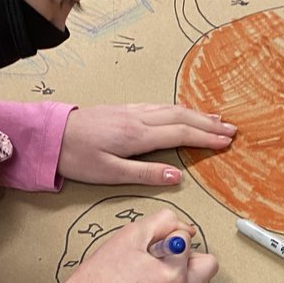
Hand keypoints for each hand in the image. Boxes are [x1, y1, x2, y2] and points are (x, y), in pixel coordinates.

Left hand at [58, 104, 236, 186]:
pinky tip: (184, 111)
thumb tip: (176, 175)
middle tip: (231, 130)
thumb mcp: (111, 174)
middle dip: (208, 124)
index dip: (205, 138)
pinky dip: (178, 109)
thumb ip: (145, 174)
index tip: (226, 142)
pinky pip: (159, 107)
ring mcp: (131, 112)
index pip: (180, 134)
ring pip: (171, 109)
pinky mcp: (124, 111)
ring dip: (196, 114)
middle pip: (181, 117)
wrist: (52, 135)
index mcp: (137, 136)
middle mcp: (138, 119)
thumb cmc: (78, 158)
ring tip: (216, 119)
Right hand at [61, 208, 217, 282]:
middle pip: (207, 264)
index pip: (187, 238)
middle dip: (187, 255)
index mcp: (175, 274)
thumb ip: (163, 222)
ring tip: (148, 273)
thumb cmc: (102, 275)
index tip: (149, 245)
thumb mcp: (130, 235)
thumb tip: (186, 228)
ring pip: (194, 279)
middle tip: (160, 257)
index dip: (167, 235)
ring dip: (179, 270)